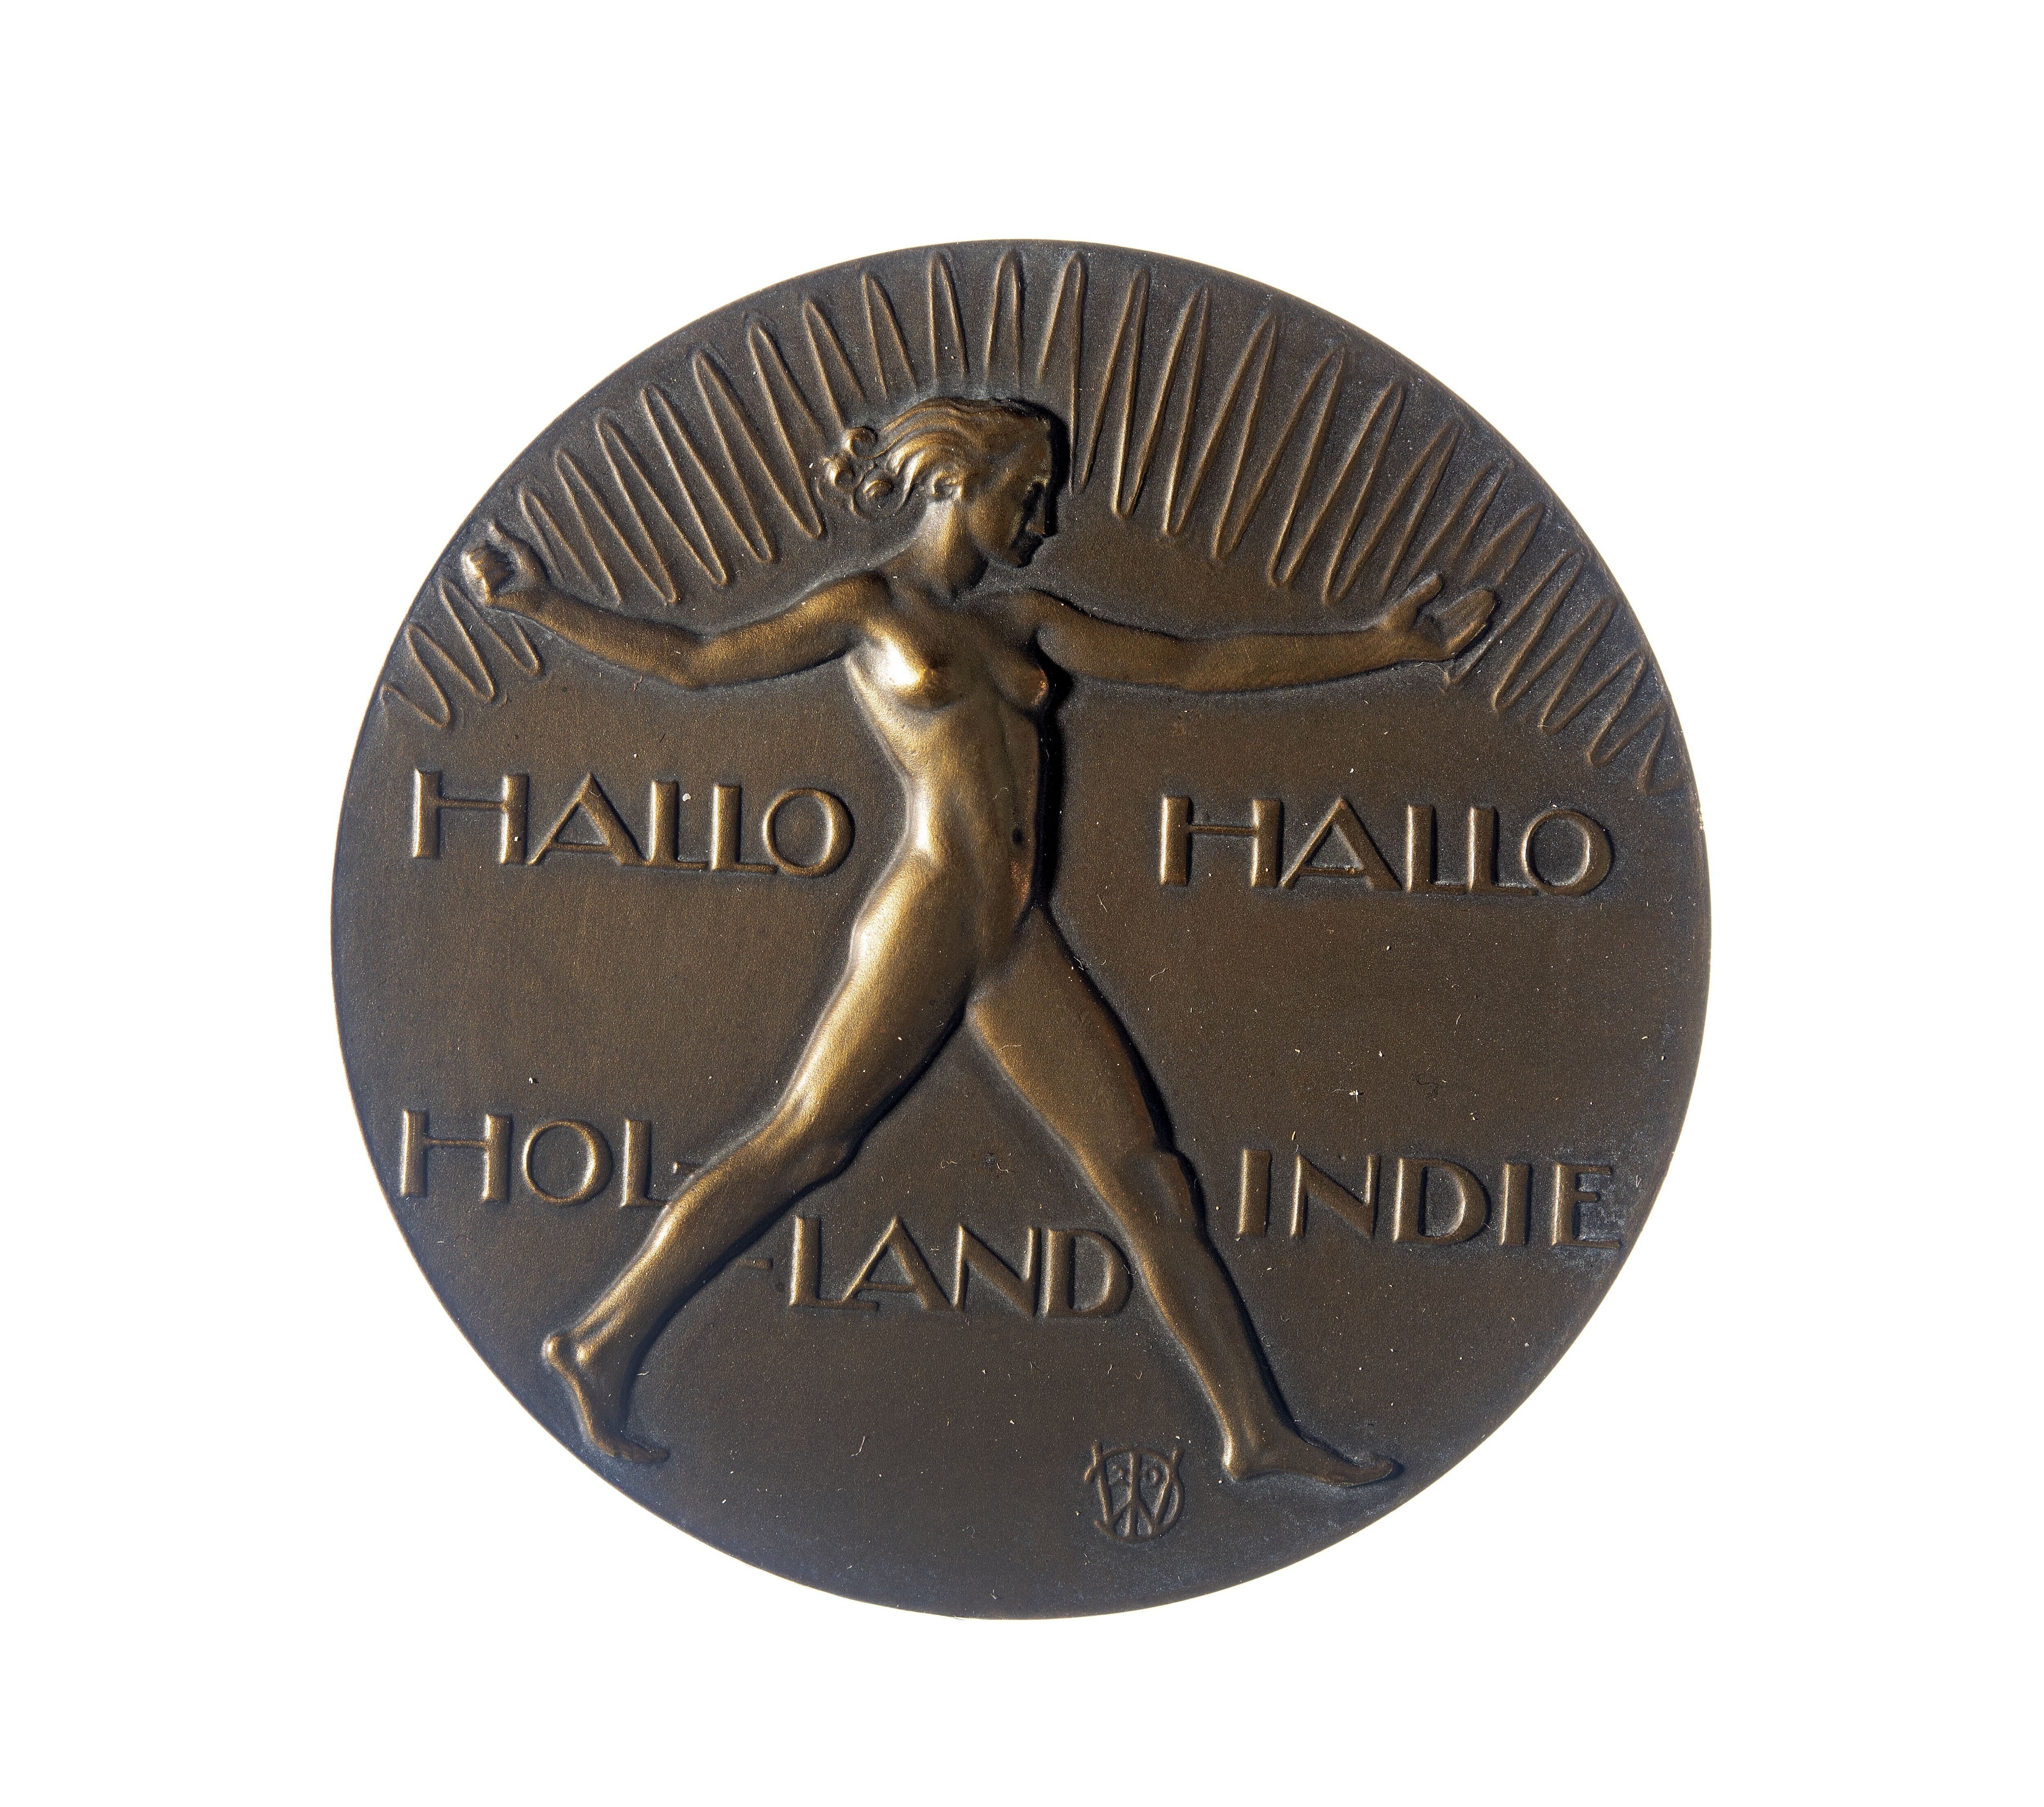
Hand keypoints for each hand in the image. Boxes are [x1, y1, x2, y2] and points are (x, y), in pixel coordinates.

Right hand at [461, 522, 551, 615]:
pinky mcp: (486, 600)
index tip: (500, 551)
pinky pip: (483, 580)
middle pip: (470, 559)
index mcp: (484, 570)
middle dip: (491, 556)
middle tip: (508, 563)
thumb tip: (492, 525)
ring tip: (510, 571)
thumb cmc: (533, 573)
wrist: (543, 593)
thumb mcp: (518, 550)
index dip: (483, 548)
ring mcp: (482, 592)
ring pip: (476, 568)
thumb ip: (504, 538)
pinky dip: (498, 575)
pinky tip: (509, 578)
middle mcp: (479, 581)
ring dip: (496, 565)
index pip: (469, 554)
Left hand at [1376, 572, 1495, 662]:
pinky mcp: (1442, 652)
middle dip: (1477, 607)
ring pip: (1465, 628)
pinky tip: (1482, 621)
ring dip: (1478, 616)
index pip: (1456, 610)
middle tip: (1490, 594)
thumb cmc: (1392, 622)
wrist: (1384, 639)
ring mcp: (1441, 643)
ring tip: (1490, 603)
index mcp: (1433, 623)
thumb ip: (1425, 592)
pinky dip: (1471, 631)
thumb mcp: (1411, 602)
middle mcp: (1439, 634)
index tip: (1481, 590)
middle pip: (1463, 618)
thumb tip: (1439, 578)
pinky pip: (1460, 640)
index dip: (1469, 601)